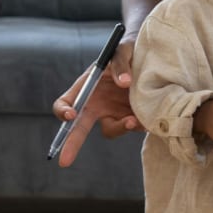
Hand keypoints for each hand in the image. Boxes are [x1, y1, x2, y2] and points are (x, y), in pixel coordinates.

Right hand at [51, 41, 138, 167]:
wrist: (150, 58)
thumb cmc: (128, 51)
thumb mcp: (122, 50)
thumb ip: (121, 62)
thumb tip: (124, 82)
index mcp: (85, 88)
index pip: (64, 104)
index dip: (63, 111)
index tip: (71, 115)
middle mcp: (95, 105)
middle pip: (78, 129)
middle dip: (71, 145)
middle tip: (64, 162)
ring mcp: (113, 113)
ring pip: (111, 130)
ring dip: (120, 128)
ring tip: (133, 120)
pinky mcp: (132, 117)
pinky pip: (133, 127)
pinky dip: (139, 124)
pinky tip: (148, 115)